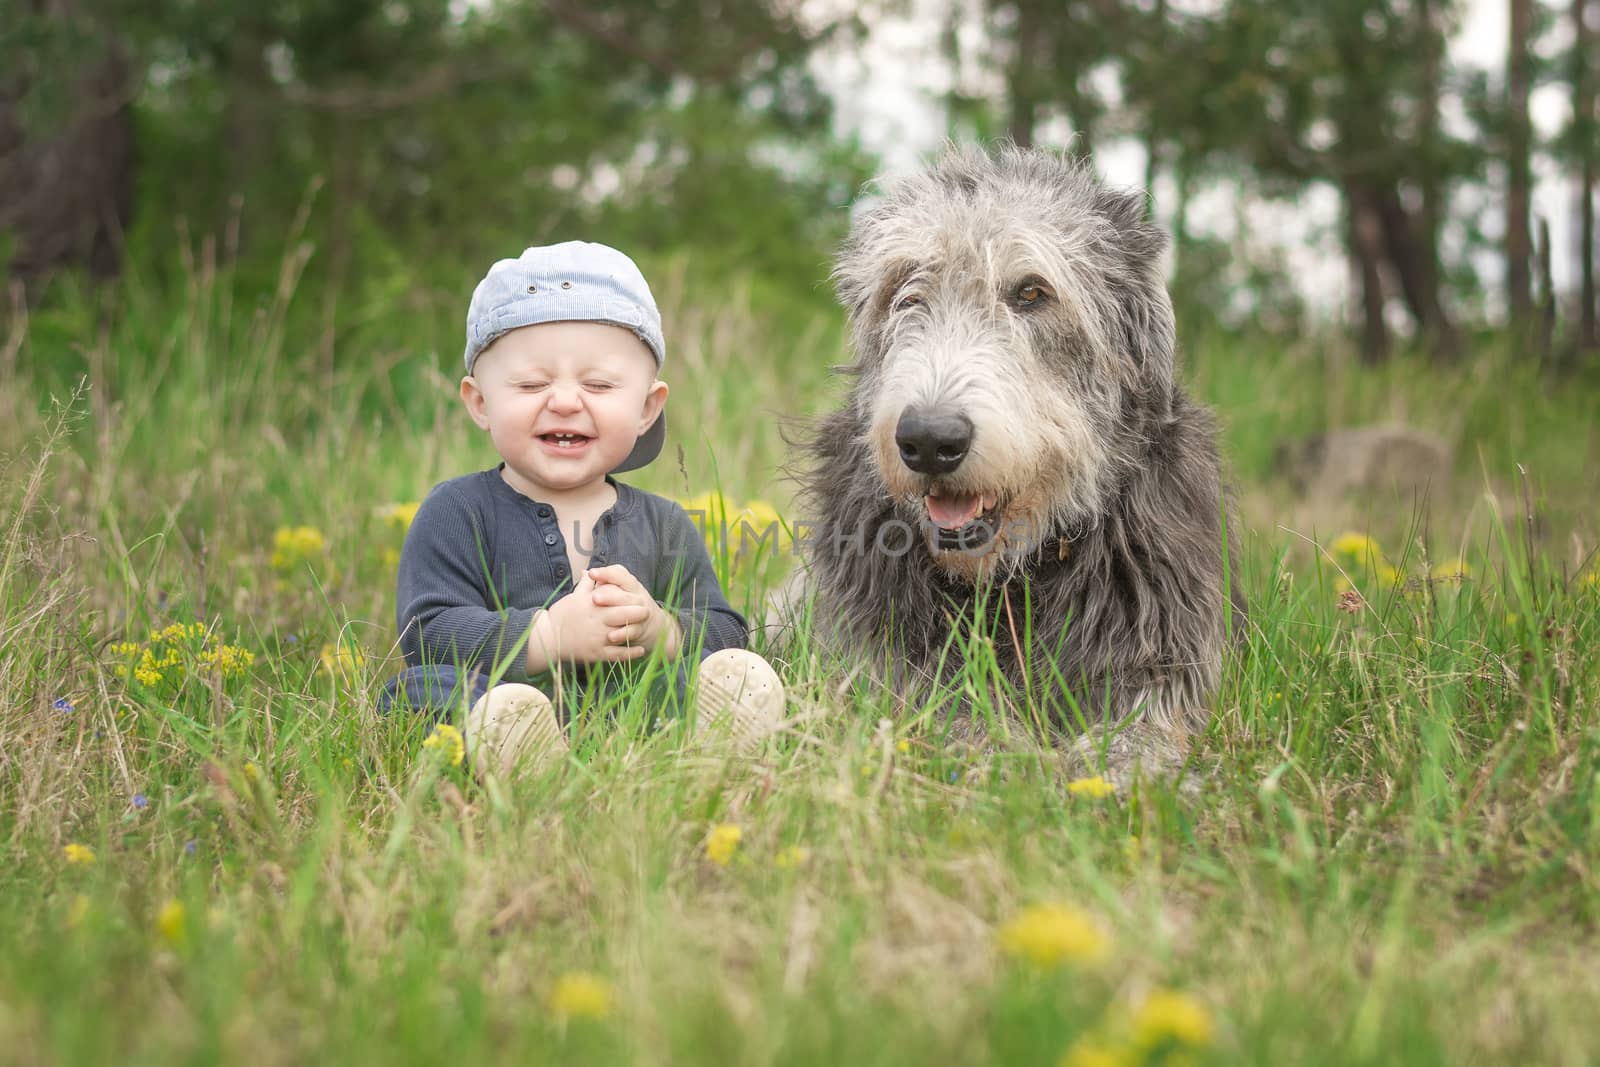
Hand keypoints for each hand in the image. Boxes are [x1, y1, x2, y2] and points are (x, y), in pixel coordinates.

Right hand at [527, 571, 647, 669]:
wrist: (548, 637)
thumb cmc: (562, 614)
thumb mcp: (574, 596)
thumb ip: (587, 584)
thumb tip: (593, 571)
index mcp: (592, 605)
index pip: (616, 600)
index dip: (630, 599)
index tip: (640, 598)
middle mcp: (597, 621)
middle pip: (623, 616)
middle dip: (637, 613)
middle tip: (647, 612)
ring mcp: (597, 638)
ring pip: (623, 635)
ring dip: (636, 632)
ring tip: (645, 630)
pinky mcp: (596, 653)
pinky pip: (618, 654)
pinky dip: (631, 653)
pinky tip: (640, 650)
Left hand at [587, 564, 681, 657]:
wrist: (653, 625)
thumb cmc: (628, 604)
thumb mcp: (620, 591)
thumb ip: (603, 583)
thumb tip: (584, 573)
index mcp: (630, 585)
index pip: (620, 575)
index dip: (606, 573)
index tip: (591, 573)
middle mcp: (637, 598)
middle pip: (626, 594)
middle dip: (610, 596)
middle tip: (594, 598)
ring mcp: (641, 614)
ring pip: (633, 612)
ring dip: (618, 614)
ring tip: (601, 618)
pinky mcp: (640, 630)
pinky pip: (633, 631)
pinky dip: (623, 634)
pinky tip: (610, 637)